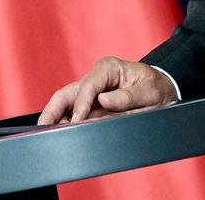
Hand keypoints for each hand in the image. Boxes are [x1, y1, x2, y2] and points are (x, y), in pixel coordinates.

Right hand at [36, 57, 177, 124]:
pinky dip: (65, 122)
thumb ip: (126, 98)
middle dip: (52, 111)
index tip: (76, 121)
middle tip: (42, 129)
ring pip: (65, 103)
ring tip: (48, 136)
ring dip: (56, 118)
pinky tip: (61, 134)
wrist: (162, 89)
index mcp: (109, 68)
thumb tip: (102, 101)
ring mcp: (91, 89)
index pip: (88, 86)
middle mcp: (96, 76)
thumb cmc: (156, 89)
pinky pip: (73, 111)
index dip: (80, 104)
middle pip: (67, 93)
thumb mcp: (149, 94)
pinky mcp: (90, 102)